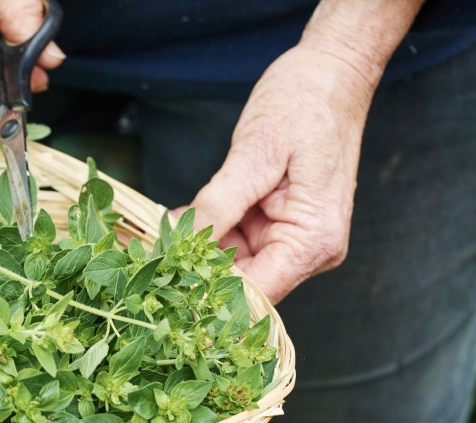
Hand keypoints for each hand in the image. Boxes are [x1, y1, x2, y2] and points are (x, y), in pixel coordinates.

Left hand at [174, 45, 375, 303]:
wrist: (331, 73)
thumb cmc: (304, 105)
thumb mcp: (256, 154)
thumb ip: (219, 204)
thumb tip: (183, 244)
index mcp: (313, 241)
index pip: (257, 293)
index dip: (208, 296)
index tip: (164, 286)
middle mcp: (309, 250)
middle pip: (243, 282)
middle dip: (193, 271)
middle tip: (144, 258)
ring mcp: (293, 239)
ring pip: (233, 263)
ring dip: (194, 251)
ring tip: (151, 236)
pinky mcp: (278, 224)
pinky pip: (235, 240)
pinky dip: (206, 232)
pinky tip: (174, 221)